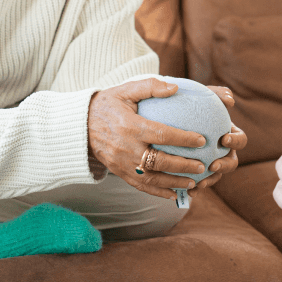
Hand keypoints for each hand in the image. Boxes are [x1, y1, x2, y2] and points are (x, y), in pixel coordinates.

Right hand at [87, 78, 208, 199]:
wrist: (79, 125)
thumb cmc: (108, 104)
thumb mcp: (125, 89)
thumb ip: (150, 86)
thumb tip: (175, 88)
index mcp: (130, 126)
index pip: (161, 134)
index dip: (183, 139)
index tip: (202, 140)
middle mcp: (126, 148)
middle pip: (159, 161)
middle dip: (183, 166)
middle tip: (202, 167)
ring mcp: (121, 163)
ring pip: (151, 178)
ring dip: (174, 183)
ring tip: (194, 183)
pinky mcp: (119, 172)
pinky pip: (140, 186)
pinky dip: (158, 192)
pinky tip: (175, 195)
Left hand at [192, 86, 247, 192]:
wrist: (174, 115)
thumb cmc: (194, 102)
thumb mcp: (205, 94)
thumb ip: (218, 93)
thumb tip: (230, 100)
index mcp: (229, 134)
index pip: (240, 139)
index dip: (236, 141)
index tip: (225, 139)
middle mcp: (223, 151)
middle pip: (232, 163)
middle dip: (224, 166)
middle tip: (213, 164)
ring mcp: (211, 163)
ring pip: (215, 176)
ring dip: (210, 181)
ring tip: (199, 183)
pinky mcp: (197, 172)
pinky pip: (198, 182)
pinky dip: (194, 187)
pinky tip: (184, 190)